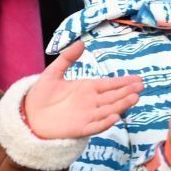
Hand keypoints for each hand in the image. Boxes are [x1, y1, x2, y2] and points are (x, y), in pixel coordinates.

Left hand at [22, 41, 144, 138]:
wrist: (29, 114)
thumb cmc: (41, 94)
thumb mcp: (53, 72)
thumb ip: (67, 58)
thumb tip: (81, 42)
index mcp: (87, 88)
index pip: (110, 85)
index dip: (124, 82)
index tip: (138, 79)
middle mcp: (91, 102)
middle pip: (113, 97)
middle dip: (127, 92)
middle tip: (140, 87)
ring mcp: (87, 116)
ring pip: (109, 110)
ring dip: (121, 105)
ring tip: (134, 98)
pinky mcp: (80, 129)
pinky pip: (95, 126)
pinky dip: (105, 122)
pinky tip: (114, 117)